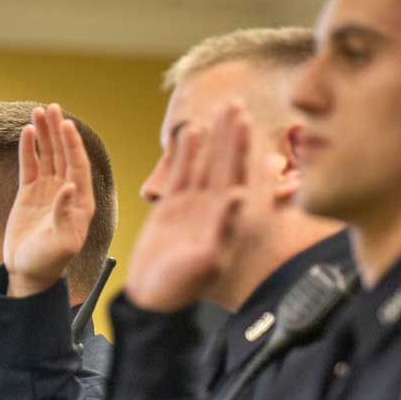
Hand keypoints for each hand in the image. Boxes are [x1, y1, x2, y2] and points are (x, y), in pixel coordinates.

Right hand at [3, 103, 95, 297]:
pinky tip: (28, 131)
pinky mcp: (30, 194)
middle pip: (63, 155)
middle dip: (58, 132)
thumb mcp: (61, 244)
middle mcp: (67, 193)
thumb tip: (68, 187)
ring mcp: (48, 191)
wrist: (29, 273)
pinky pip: (30, 166)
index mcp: (81, 203)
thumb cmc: (49, 262)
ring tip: (39, 111)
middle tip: (52, 108)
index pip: (78, 167)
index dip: (73, 146)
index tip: (66, 126)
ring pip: (47, 156)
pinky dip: (29, 149)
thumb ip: (65, 215)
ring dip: (45, 134)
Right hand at [126, 104, 250, 312]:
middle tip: (237, 102)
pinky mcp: (171, 209)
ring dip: (213, 138)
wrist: (153, 298)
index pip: (236, 175)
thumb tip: (236, 196)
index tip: (247, 121)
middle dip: (231, 134)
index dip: (242, 149)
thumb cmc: (182, 286)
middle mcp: (212, 209)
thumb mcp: (208, 261)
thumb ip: (223, 228)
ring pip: (204, 164)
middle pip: (224, 163)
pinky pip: (181, 175)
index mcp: (226, 219)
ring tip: (220, 110)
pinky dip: (186, 154)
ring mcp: (192, 207)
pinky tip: (192, 132)